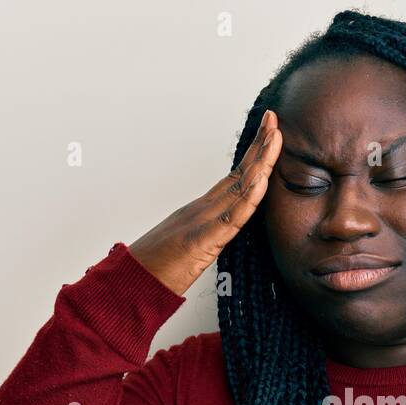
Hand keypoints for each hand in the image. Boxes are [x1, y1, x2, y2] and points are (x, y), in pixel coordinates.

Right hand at [128, 110, 282, 295]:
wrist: (131, 284)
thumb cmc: (156, 270)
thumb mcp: (191, 250)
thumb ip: (208, 237)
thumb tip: (224, 232)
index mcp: (203, 210)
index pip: (236, 178)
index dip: (254, 156)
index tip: (269, 133)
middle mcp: (203, 209)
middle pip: (239, 174)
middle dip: (260, 146)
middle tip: (274, 120)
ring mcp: (202, 221)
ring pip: (238, 188)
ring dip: (259, 161)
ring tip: (274, 137)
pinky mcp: (201, 240)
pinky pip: (230, 217)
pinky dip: (248, 197)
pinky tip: (261, 179)